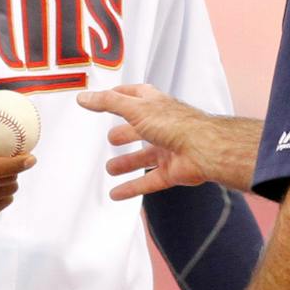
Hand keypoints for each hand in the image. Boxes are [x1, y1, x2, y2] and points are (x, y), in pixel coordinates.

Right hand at [77, 84, 227, 200]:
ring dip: (127, 163)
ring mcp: (168, 149)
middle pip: (140, 129)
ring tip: (111, 168)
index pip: (136, 95)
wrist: (205, 149)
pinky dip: (132, 188)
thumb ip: (108, 102)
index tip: (106, 99)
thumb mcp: (135, 108)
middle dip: (125, 134)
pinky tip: (116, 193)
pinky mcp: (172, 171)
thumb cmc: (176, 123)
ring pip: (144, 157)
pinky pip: (148, 181)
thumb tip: (84, 97)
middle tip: (111, 139)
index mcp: (155, 105)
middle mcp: (162, 126)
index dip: (121, 95)